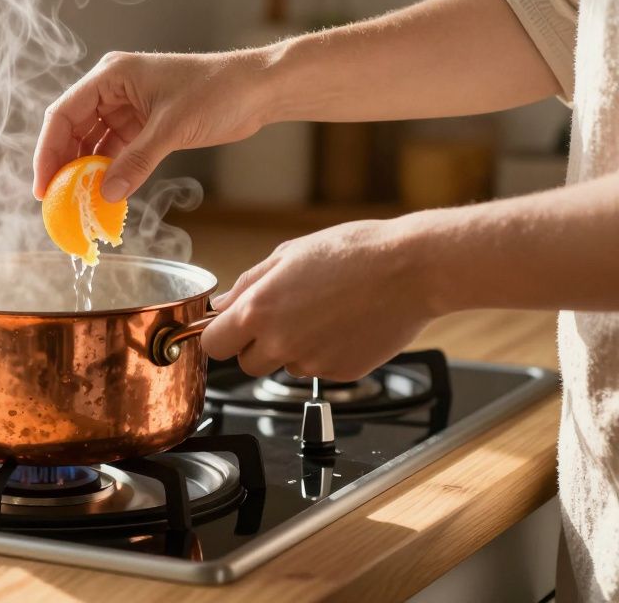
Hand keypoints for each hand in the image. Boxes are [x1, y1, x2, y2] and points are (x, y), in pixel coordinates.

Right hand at [33, 50, 270, 201]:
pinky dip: (106, 171)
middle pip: (72, 129)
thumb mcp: (172, 128)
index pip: (63, 114)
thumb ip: (136, 161)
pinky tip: (102, 193)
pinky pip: (113, 150)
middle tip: (55, 202)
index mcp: (111, 75)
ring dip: (83, 171)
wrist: (258, 90)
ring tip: (77, 202)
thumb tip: (106, 195)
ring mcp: (126, 106)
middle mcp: (112, 88)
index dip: (48, 151)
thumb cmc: (217, 92)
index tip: (42, 186)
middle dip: (62, 165)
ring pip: (91, 142)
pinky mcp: (142, 123)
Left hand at [200, 218, 438, 380]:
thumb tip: (223, 305)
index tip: (230, 329)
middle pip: (246, 364)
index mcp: (258, 310)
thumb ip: (249, 284)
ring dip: (293, 349)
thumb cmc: (353, 253)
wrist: (411, 269)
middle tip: (283, 317)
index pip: (213, 345)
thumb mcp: (289, 254)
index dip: (221, 336)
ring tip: (323, 314)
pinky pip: (320, 369)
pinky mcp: (341, 373)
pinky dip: (326, 353)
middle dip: (256, 346)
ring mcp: (311, 362)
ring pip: (285, 367)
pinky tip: (344, 325)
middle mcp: (280, 342)